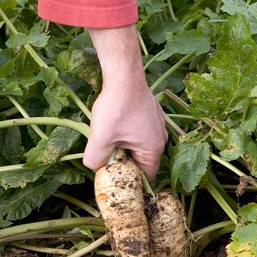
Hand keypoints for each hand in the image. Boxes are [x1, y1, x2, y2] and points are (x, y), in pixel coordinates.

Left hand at [83, 26, 167, 181]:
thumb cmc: (116, 106)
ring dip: (122, 147)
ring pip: (137, 146)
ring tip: (107, 139)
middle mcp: (160, 138)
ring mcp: (157, 125)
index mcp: (154, 149)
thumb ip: (95, 160)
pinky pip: (138, 132)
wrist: (123, 74)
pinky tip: (112, 125)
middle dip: (123, 162)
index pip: (145, 177)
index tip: (113, 179)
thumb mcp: (100, 138)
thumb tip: (95, 169)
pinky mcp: (150, 114)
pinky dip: (125, 134)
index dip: (128, 181)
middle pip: (140, 162)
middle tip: (105, 158)